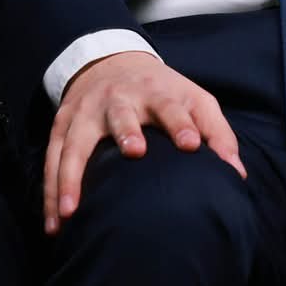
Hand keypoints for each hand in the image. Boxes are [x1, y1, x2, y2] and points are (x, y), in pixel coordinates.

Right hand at [46, 51, 244, 235]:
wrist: (110, 61)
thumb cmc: (161, 92)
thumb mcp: (194, 99)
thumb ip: (216, 133)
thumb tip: (235, 174)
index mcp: (155, 93)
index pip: (171, 106)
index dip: (181, 123)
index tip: (191, 145)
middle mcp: (118, 99)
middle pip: (121, 114)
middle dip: (126, 130)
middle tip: (133, 152)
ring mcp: (86, 112)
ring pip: (75, 142)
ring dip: (71, 175)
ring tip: (70, 212)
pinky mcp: (63, 124)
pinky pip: (52, 158)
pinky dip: (50, 190)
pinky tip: (55, 223)